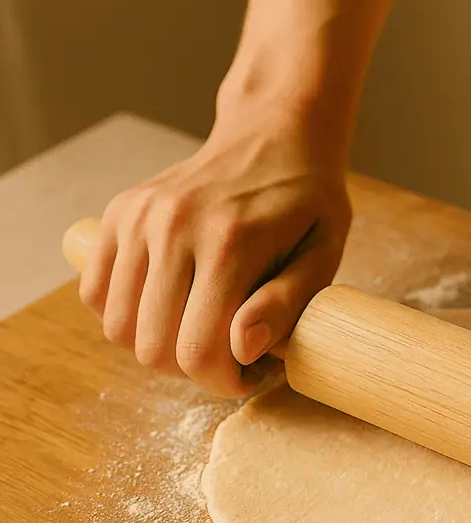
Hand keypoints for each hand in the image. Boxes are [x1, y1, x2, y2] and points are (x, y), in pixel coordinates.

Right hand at [79, 109, 350, 397]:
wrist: (274, 138)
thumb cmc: (308, 204)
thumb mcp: (323, 255)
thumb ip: (288, 304)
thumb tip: (244, 347)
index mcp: (230, 242)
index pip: (198, 350)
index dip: (224, 384)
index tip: (253, 374)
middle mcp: (173, 227)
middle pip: (152, 347)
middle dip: (193, 370)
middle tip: (231, 354)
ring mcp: (138, 216)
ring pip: (118, 328)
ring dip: (158, 346)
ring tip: (201, 329)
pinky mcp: (117, 212)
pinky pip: (95, 293)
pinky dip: (126, 315)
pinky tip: (169, 307)